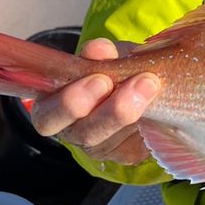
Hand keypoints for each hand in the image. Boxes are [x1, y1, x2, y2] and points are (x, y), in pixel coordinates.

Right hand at [29, 38, 159, 165]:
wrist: (132, 81)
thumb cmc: (105, 66)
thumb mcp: (100, 54)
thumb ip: (98, 53)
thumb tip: (100, 50)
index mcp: (51, 107)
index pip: (48, 116)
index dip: (70, 102)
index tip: (100, 79)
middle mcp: (70, 132)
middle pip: (83, 133)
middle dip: (108, 110)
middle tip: (133, 87)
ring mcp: (96, 147)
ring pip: (110, 142)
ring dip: (130, 113)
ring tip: (149, 85)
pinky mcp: (123, 154)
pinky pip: (132, 147)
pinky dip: (146, 126)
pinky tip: (157, 105)